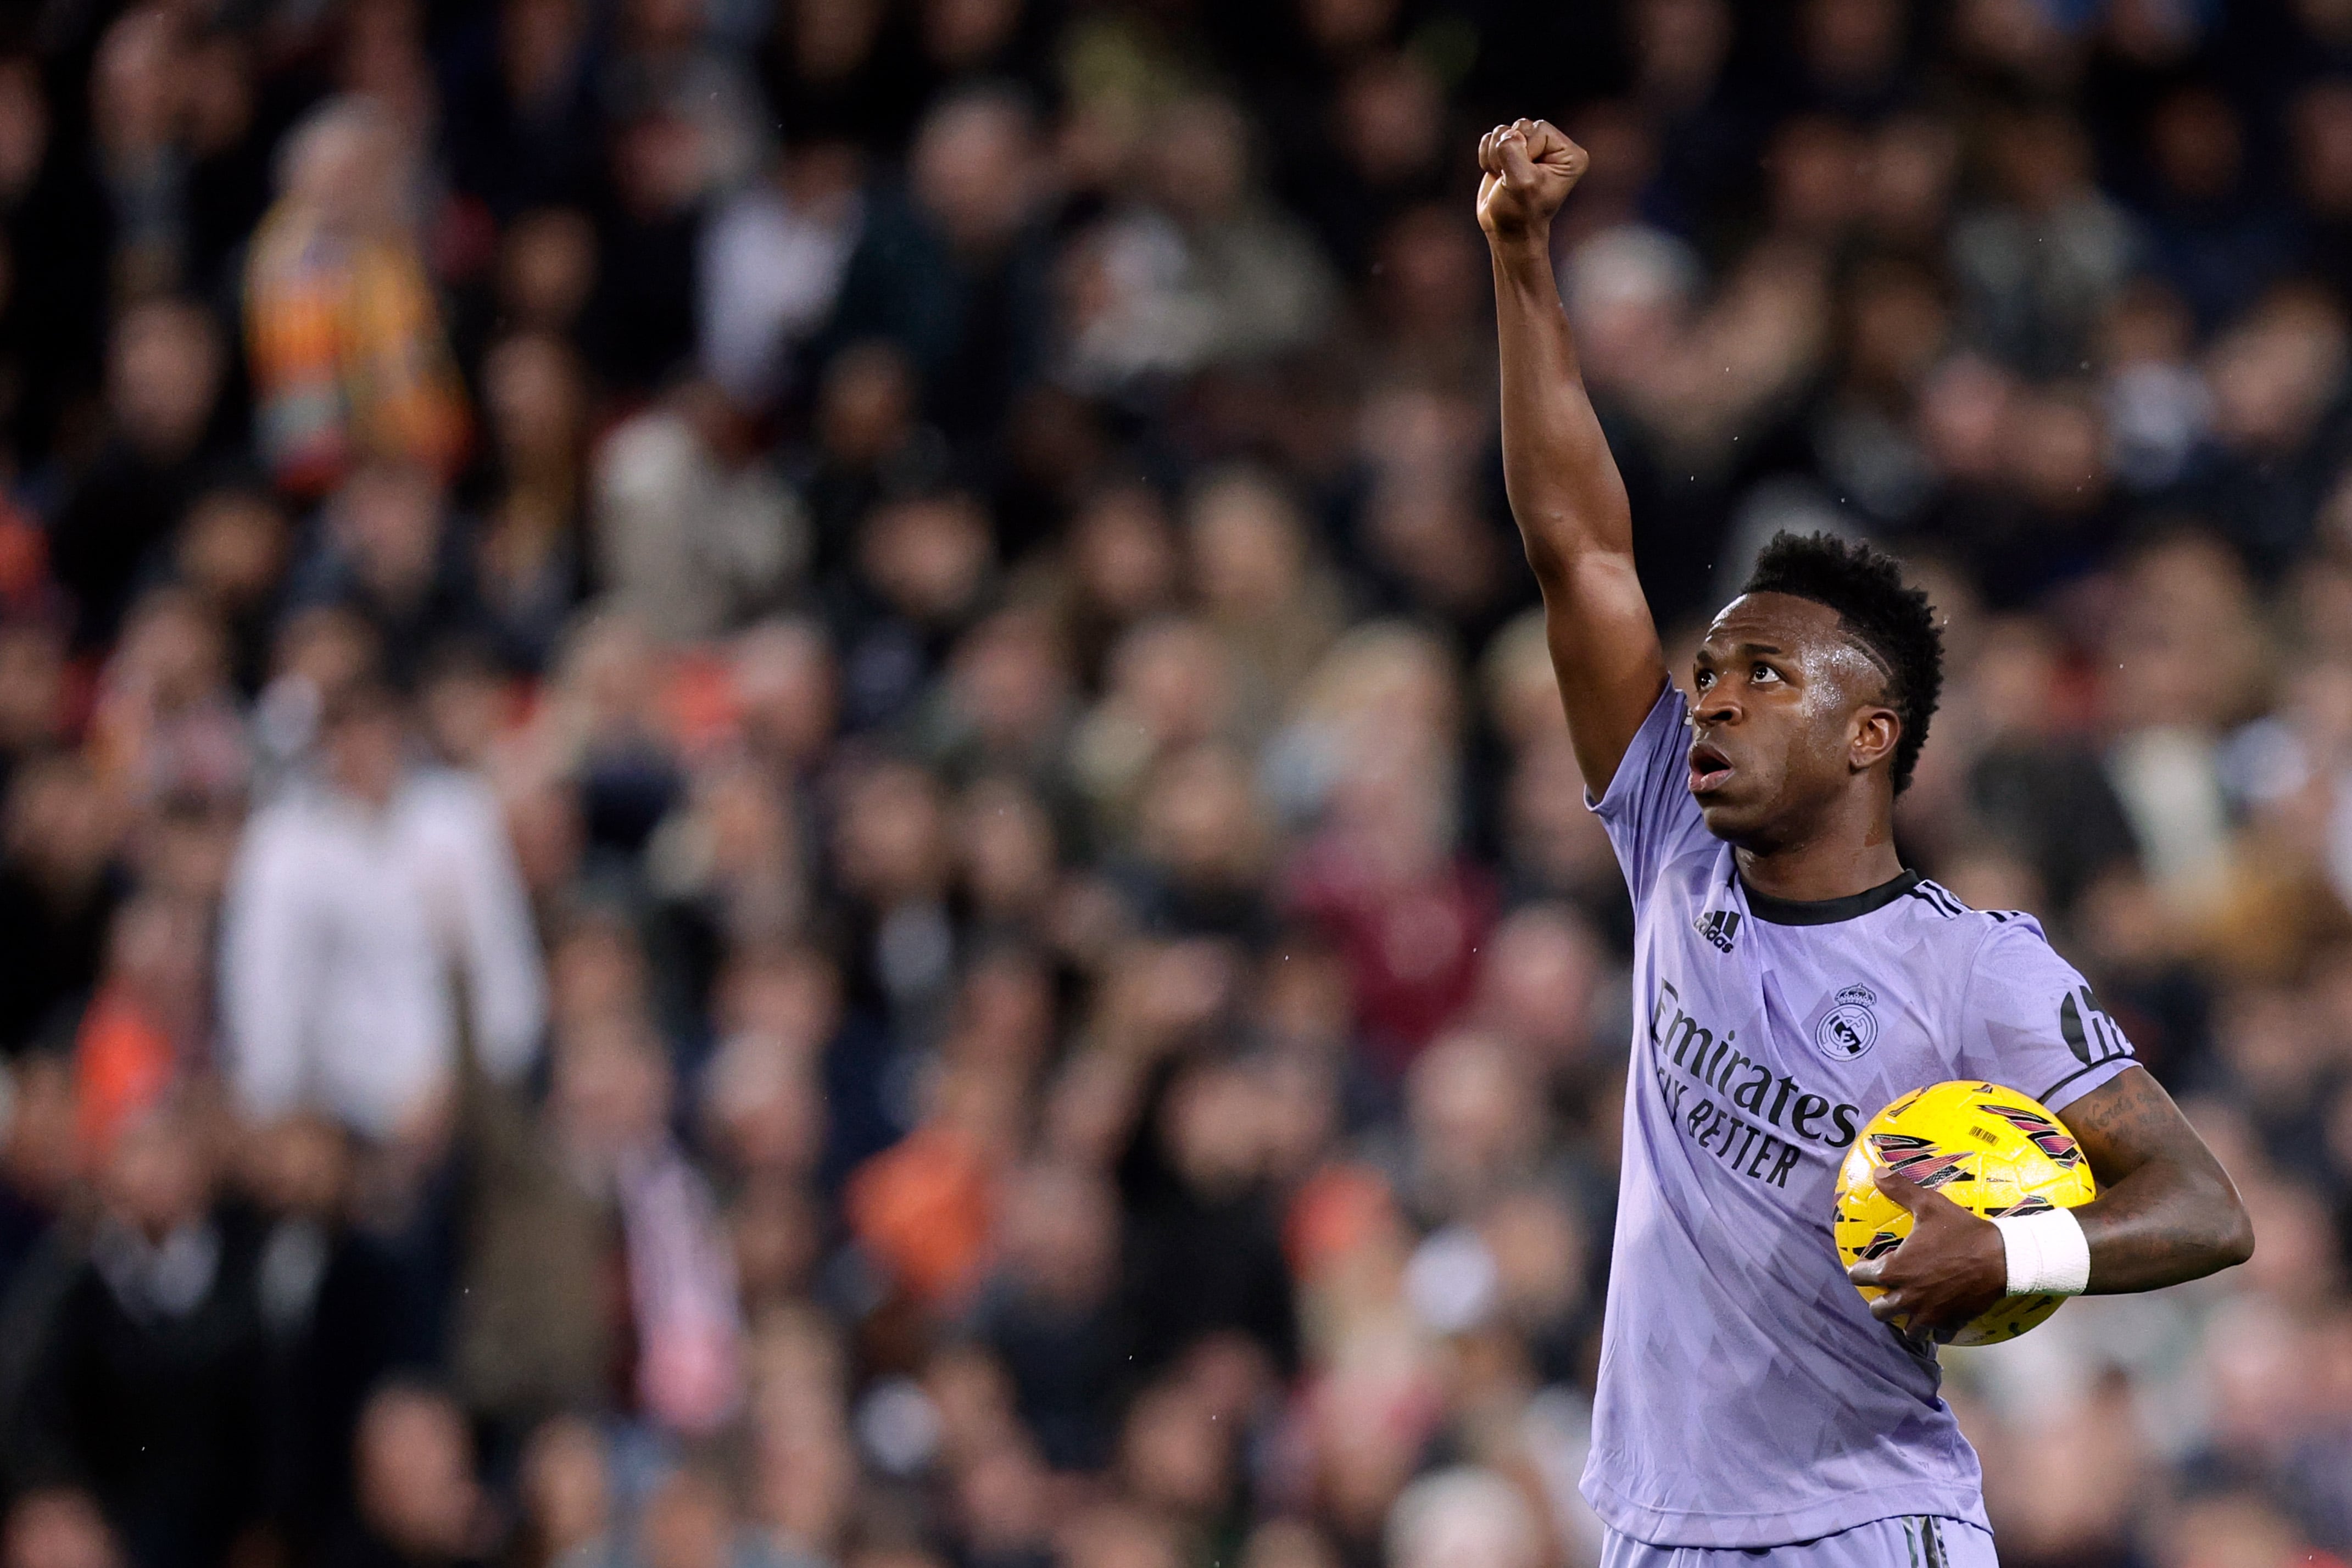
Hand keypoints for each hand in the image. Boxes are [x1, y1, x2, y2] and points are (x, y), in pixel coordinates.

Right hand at [1476, 119, 1588, 246]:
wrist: (1506, 232)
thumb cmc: (1519, 213)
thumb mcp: (1521, 183)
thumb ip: (1513, 152)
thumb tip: (1505, 134)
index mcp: (1569, 154)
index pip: (1538, 129)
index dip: (1524, 151)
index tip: (1525, 178)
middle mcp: (1554, 148)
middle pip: (1521, 125)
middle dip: (1508, 151)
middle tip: (1511, 178)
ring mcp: (1531, 149)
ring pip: (1503, 131)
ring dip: (1496, 156)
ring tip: (1504, 178)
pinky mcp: (1511, 152)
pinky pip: (1491, 139)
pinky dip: (1487, 157)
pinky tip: (1497, 175)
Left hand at [1845, 1163, 2007, 1342]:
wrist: (2002, 1258)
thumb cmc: (1962, 1231)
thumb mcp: (1929, 1205)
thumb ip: (1900, 1189)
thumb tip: (1877, 1171)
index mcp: (1895, 1270)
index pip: (1859, 1277)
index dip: (1859, 1271)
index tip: (1863, 1269)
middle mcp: (1907, 1297)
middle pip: (1878, 1311)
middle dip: (1880, 1301)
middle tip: (1888, 1290)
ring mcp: (1929, 1314)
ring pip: (1906, 1330)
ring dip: (1905, 1320)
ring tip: (1911, 1308)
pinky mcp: (1950, 1324)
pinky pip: (1937, 1337)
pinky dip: (1936, 1330)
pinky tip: (1938, 1318)